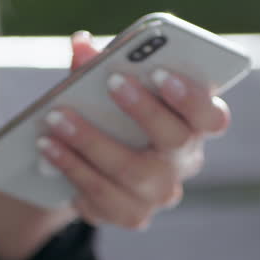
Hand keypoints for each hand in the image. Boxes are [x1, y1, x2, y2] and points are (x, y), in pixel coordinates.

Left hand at [37, 31, 230, 229]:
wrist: (92, 168)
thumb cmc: (112, 115)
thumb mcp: (108, 86)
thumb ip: (99, 63)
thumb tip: (80, 43)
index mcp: (194, 125)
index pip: (212, 116)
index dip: (192, 97)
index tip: (161, 73)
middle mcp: (186, 161)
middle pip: (175, 140)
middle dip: (143, 109)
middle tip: (111, 81)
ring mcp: (162, 194)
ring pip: (132, 171)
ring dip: (91, 141)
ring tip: (56, 118)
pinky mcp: (132, 215)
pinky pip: (103, 196)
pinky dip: (72, 168)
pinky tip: (48, 148)